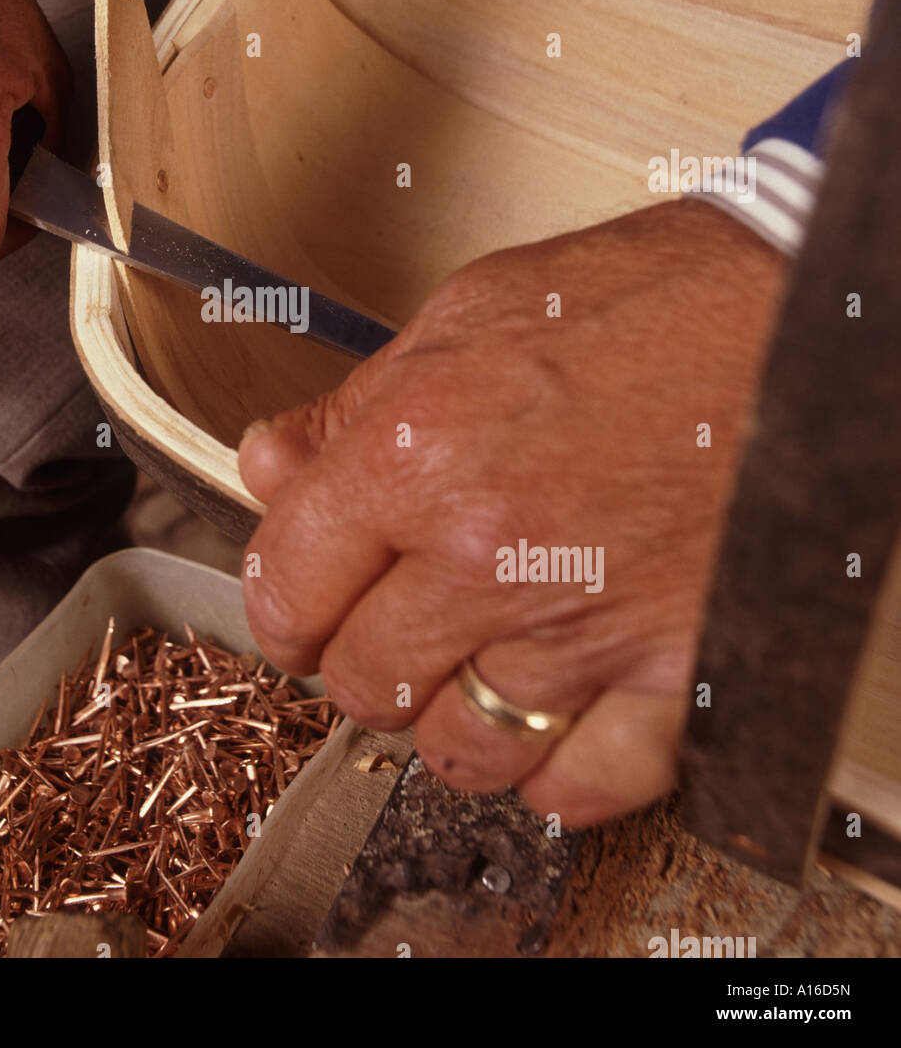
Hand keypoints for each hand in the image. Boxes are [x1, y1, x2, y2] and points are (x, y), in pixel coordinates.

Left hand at [238, 200, 785, 826]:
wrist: (808, 312)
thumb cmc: (654, 298)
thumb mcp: (468, 315)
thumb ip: (354, 408)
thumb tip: (273, 464)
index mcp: (418, 452)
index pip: (288, 585)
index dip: (283, 602)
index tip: (300, 604)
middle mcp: (490, 553)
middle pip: (363, 683)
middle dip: (362, 658)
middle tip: (390, 622)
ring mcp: (586, 625)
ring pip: (460, 748)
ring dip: (451, 718)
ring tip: (473, 666)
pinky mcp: (679, 670)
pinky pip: (583, 783)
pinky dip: (556, 767)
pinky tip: (555, 719)